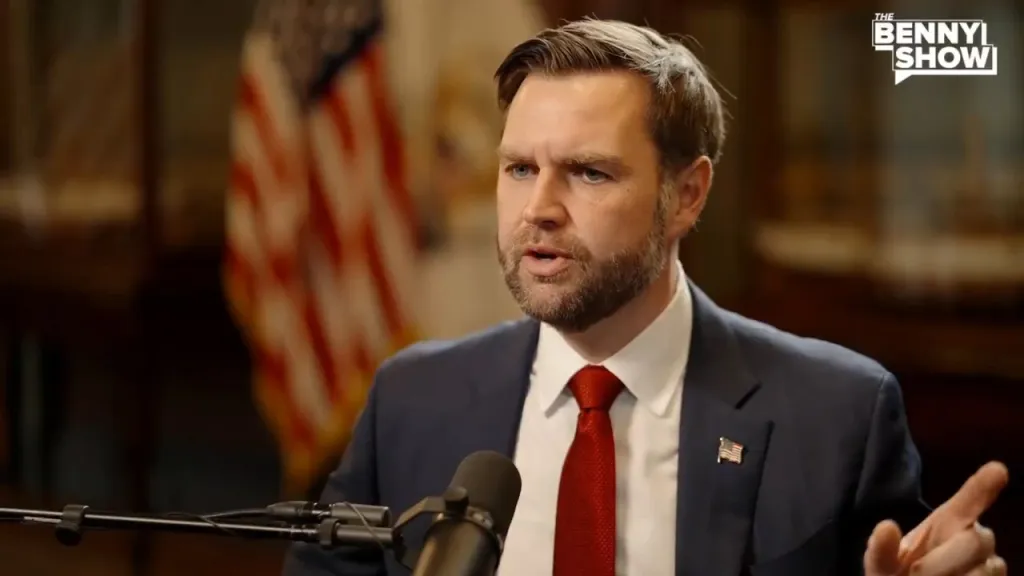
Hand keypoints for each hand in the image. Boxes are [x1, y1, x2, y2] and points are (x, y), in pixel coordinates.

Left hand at [864, 461, 1008, 575]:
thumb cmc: (897, 575)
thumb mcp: (883, 563)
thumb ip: (882, 548)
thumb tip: (886, 527)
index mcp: (947, 522)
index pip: (970, 501)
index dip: (983, 486)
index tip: (997, 469)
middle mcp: (973, 539)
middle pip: (976, 540)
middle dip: (944, 560)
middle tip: (916, 573)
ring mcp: (988, 564)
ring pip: (986, 569)